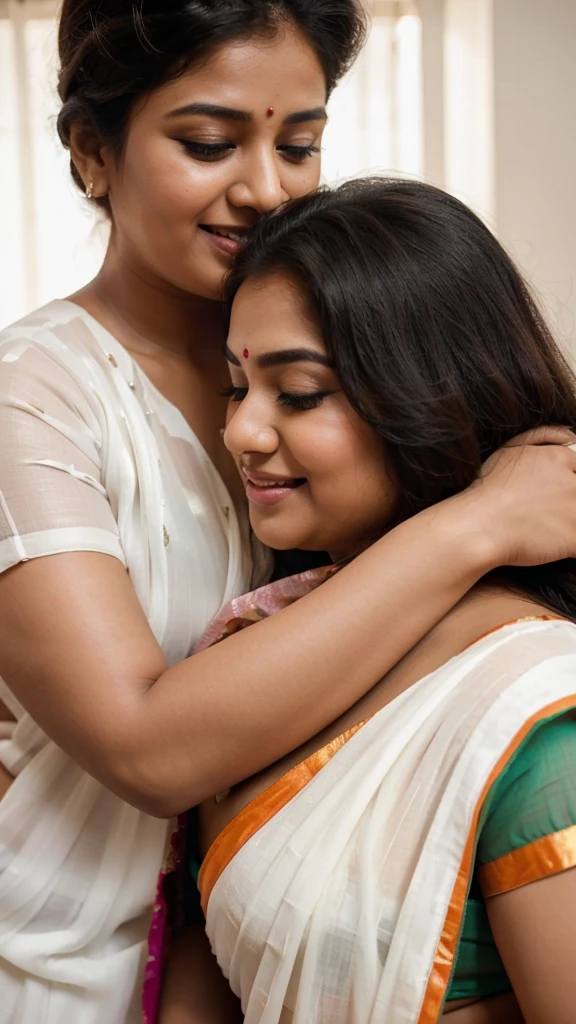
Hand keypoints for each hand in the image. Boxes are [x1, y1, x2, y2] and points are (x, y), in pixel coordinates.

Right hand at [452, 426, 575, 567]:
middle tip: (544, 510)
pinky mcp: (573, 538)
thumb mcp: (509, 449)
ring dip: (568, 521)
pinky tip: (549, 543)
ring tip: (546, 527)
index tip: (552, 493)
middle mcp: (571, 482)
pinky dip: (568, 543)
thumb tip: (571, 436)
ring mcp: (575, 511)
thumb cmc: (487, 491)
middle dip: (567, 500)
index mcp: (558, 458)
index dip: (566, 481)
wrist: (478, 526)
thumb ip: (544, 437)